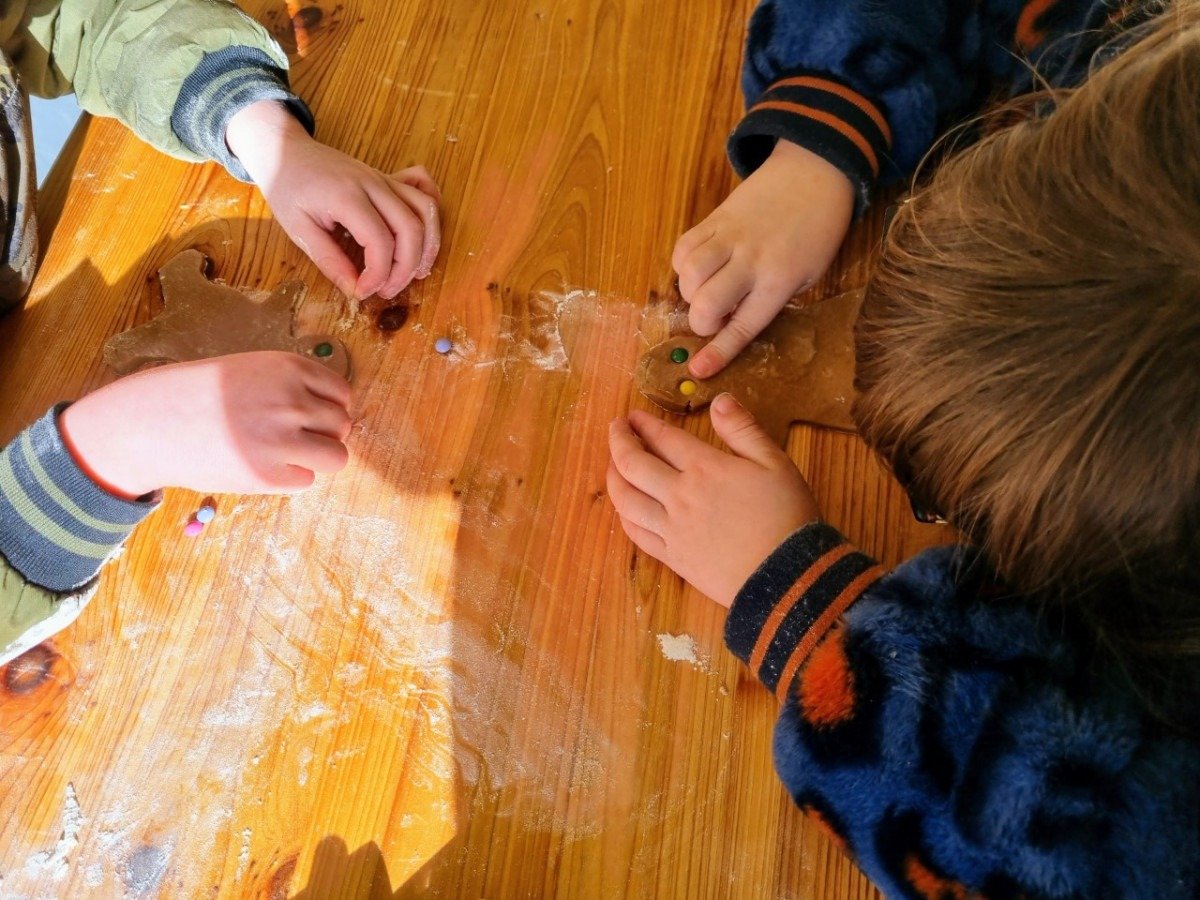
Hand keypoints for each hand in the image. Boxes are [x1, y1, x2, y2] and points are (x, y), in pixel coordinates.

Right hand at [59, 352, 352, 497]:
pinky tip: (262, 465)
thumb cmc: (202, 396)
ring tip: (290, 454)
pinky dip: (290, 476)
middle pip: (342, 425)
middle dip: (326, 433)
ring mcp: (282, 440)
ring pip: (337, 457)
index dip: (332, 407)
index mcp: (288, 368)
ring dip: (319, 458)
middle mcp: (291, 401)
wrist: (151, 423)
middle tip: (297, 437)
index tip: (315, 415)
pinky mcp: (268, 475)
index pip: (342, 393)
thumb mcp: (251, 371)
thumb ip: (292, 386)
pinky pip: (306, 480)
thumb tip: (338, 414)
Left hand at [226, 101, 441, 300]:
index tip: (363, 292)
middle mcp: (373, 184)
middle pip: (411, 229)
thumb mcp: (298, 230)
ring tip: (415, 273)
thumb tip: (355, 290)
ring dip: (428, 245)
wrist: (286, 151)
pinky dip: (432, 211)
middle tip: (387, 291)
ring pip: (426, 210)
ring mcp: (385, 179)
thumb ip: (329, 261)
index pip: (380, 242)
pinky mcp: (389, 178)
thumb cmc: (287, 188)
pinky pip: (424, 188)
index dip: (378, 275)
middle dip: (406, 268)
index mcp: (347, 196)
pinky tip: (424, 234)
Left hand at [607, 394, 820, 607]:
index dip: (642, 424)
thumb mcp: (775, 462)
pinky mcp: (672, 557)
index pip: (662, 438)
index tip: (633, 416)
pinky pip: (636, 533)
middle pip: (632, 464)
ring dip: (613, 477)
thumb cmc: (786, 516)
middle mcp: (679, 496)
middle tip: (615, 429)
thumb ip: (743, 429)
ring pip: (625, 499)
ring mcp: (671, 529)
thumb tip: (719, 400)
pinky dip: (624, 515)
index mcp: (704, 468)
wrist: (785, 576)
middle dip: (618, 440)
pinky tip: (624, 508)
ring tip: (613, 465)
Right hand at [672, 140, 853, 377]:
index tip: (699, 370)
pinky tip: (698, 267)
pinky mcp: (715, 216)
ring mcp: (730, 236)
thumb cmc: (818, 231)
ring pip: (688, 273)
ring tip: (706, 290)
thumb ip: (771, 298)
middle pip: (705, 303)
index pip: (743, 326)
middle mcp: (751, 261)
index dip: (718, 352)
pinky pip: (683, 246)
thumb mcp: (809, 274)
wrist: (815, 170)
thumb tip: (731, 319)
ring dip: (690, 292)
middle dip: (701, 322)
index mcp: (780, 280)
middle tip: (716, 316)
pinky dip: (683, 265)